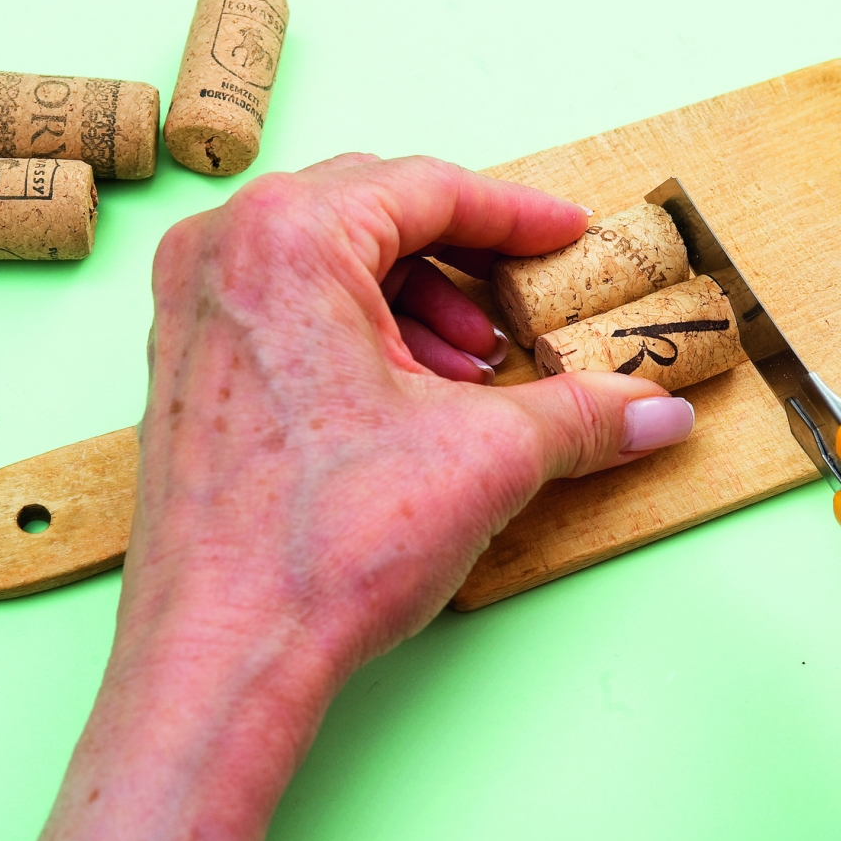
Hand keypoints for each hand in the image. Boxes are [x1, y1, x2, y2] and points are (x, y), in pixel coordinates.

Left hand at [27, 154, 695, 840]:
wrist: (222, 653)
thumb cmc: (321, 544)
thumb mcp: (486, 459)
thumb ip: (583, 415)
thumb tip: (656, 411)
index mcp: (289, 236)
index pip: (427, 187)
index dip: (515, 213)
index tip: (566, 233)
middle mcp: (223, 250)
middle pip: (372, 210)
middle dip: (461, 256)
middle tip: (522, 297)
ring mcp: (191, 307)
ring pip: (327, 258)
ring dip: (414, 297)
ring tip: (471, 367)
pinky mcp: (184, 363)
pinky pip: (285, 303)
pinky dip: (359, 327)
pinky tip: (408, 393)